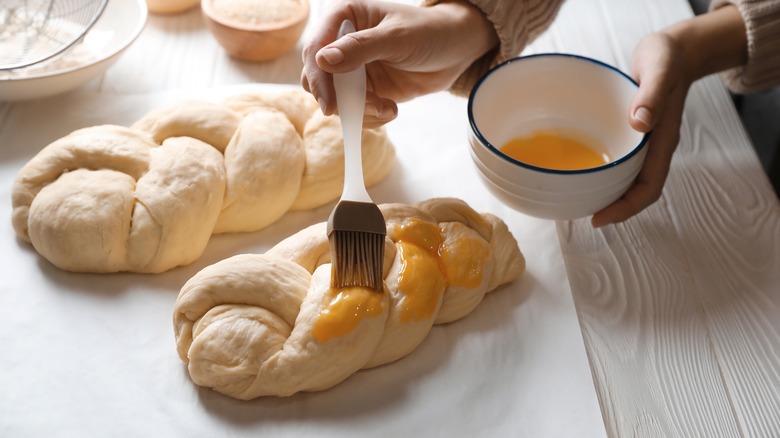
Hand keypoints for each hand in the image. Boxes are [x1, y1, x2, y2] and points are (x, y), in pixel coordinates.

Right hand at [301, 0, 497, 127]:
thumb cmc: (428, 32)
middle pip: (317, 78)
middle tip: (367, 107)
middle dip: (340, 99)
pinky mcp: (365, 90)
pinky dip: (369, 118)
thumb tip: (324, 60)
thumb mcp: (396, 37)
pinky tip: (391, 109)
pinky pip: (354, 111)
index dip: (318, 78)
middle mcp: (342, 44)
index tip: (329, 104)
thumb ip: (360, 48)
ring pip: (335, 99)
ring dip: (359, 111)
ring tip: (387, 108)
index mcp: (344, 18)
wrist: (455, 50)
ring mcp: (353, 69)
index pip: (316, 49)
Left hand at [591, 32, 691, 227]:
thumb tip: (639, 123)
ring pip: (628, 179)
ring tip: (581, 201)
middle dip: (614, 209)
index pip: (648, 187)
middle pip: (637, 190)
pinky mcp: (632, 133)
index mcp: (662, 141)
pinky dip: (604, 172)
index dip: (626, 207)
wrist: (675, 50)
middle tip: (584, 217)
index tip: (599, 218)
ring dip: (608, 194)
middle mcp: (653, 147)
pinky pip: (619, 161)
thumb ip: (652, 94)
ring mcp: (643, 143)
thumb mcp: (659, 70)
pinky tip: (585, 171)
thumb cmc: (667, 58)